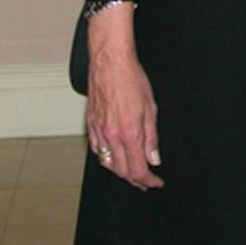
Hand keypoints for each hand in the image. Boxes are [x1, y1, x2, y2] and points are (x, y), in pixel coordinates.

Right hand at [85, 6, 162, 188]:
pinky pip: (97, 149)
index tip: (155, 182)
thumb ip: (151, 138)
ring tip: (132, 171)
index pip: (138, 169)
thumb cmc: (131, 79)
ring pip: (107, 163)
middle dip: (135, 180)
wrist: (110, 62)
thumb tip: (154, 159)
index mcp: (129, 133)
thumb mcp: (151, 109)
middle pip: (121, 171)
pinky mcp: (90, 124)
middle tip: (146, 181)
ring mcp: (98, 131)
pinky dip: (106, 157)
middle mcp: (111, 136)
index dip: (148, 181)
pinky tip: (114, 156)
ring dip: (120, 171)